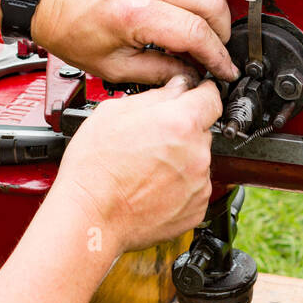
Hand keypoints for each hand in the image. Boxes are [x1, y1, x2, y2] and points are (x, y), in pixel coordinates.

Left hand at [31, 0, 239, 84]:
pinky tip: (186, 18)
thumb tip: (192, 75)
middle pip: (213, 1)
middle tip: (216, 53)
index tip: (225, 69)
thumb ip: (159, 71)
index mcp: (136, 11)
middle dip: (223, 31)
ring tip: (203, 37)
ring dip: (214, 12)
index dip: (217, 55)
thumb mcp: (112, 66)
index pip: (196, 32)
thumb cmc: (69, 28)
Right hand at [52, 75, 221, 252]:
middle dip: (182, 130)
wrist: (90, 215)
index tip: (196, 96)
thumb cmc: (95, 167)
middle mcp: (196, 153)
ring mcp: (198, 183)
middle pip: (201, 130)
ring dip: (181, 159)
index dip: (201, 93)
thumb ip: (155, 96)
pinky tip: (152, 186)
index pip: (212, 97)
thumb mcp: (114, 112)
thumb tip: (176, 88)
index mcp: (180, 122)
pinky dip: (179, 185)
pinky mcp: (196, 208)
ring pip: (197, 160)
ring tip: (147, 168)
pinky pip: (194, 187)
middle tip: (151, 140)